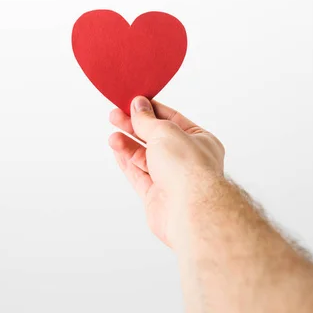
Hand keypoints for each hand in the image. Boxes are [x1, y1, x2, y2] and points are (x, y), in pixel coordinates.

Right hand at [109, 96, 224, 247]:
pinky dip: (127, 162)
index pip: (172, 119)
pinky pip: (139, 175)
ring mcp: (173, 179)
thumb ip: (147, 120)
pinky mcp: (157, 196)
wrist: (189, 209)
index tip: (132, 102)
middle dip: (135, 127)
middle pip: (156, 138)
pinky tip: (116, 149)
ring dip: (128, 144)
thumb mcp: (165, 132)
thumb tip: (138, 106)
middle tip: (115, 115)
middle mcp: (188, 159)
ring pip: (145, 157)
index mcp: (200, 140)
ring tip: (113, 135)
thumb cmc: (189, 169)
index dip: (151, 110)